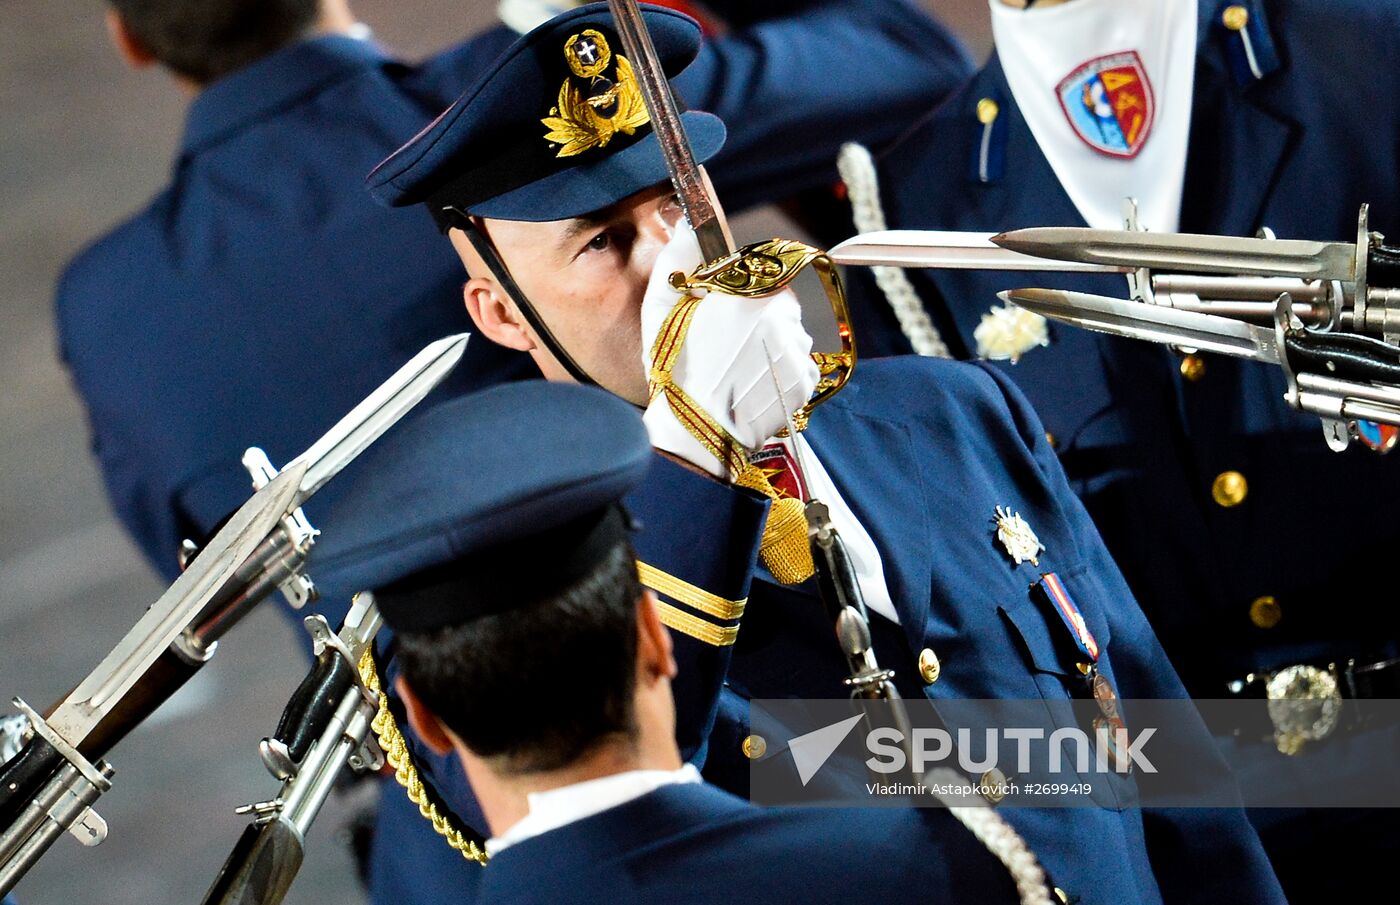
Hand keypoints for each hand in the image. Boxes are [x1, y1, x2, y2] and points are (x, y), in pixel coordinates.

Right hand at [641, 223, 819, 477]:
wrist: (695, 434)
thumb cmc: (673, 371)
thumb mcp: (662, 310)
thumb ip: (678, 260)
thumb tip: (690, 225)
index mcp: (749, 296)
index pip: (763, 269)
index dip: (743, 286)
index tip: (724, 306)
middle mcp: (783, 320)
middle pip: (779, 301)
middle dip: (757, 314)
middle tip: (726, 342)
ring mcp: (797, 353)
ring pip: (790, 332)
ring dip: (771, 341)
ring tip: (738, 367)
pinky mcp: (805, 382)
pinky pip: (798, 362)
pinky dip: (781, 369)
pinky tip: (753, 382)